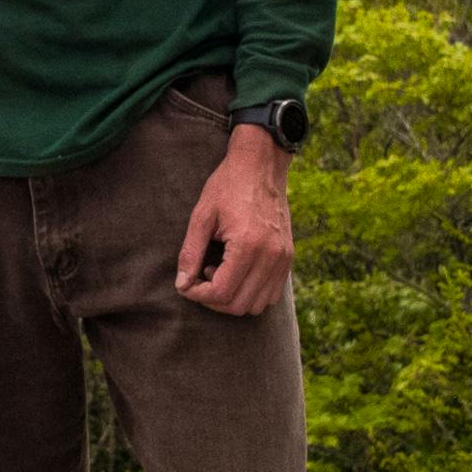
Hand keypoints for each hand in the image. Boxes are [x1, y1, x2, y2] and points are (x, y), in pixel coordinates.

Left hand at [174, 125, 296, 317]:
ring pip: (256, 305)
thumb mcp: (202, 216)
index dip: (198, 295)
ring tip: (221, 272)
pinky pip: (271, 295)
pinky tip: (238, 272)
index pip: (221, 293)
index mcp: (248, 245)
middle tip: (201, 277)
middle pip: (238, 305)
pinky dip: (251, 294)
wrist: (261, 165)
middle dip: (213, 300)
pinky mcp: (288, 258)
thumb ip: (190, 253)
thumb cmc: (227, 186)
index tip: (187, 283)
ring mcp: (283, 259)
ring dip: (233, 298)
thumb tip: (182, 285)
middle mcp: (271, 256)